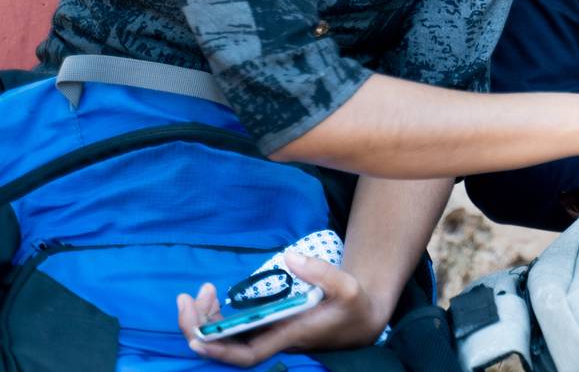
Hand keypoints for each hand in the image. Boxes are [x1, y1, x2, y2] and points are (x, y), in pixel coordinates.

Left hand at [177, 251, 384, 366]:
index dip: (220, 350)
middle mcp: (273, 339)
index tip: (198, 337)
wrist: (360, 320)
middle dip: (199, 328)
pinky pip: (233, 328)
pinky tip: (212, 298)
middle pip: (226, 348)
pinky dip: (217, 315)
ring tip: (197, 293)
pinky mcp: (267, 327)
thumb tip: (289, 257)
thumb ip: (320, 272)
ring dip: (204, 320)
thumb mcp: (347, 286)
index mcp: (289, 334)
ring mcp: (268, 334)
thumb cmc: (354, 306)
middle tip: (185, 298)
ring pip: (226, 338)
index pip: (247, 354)